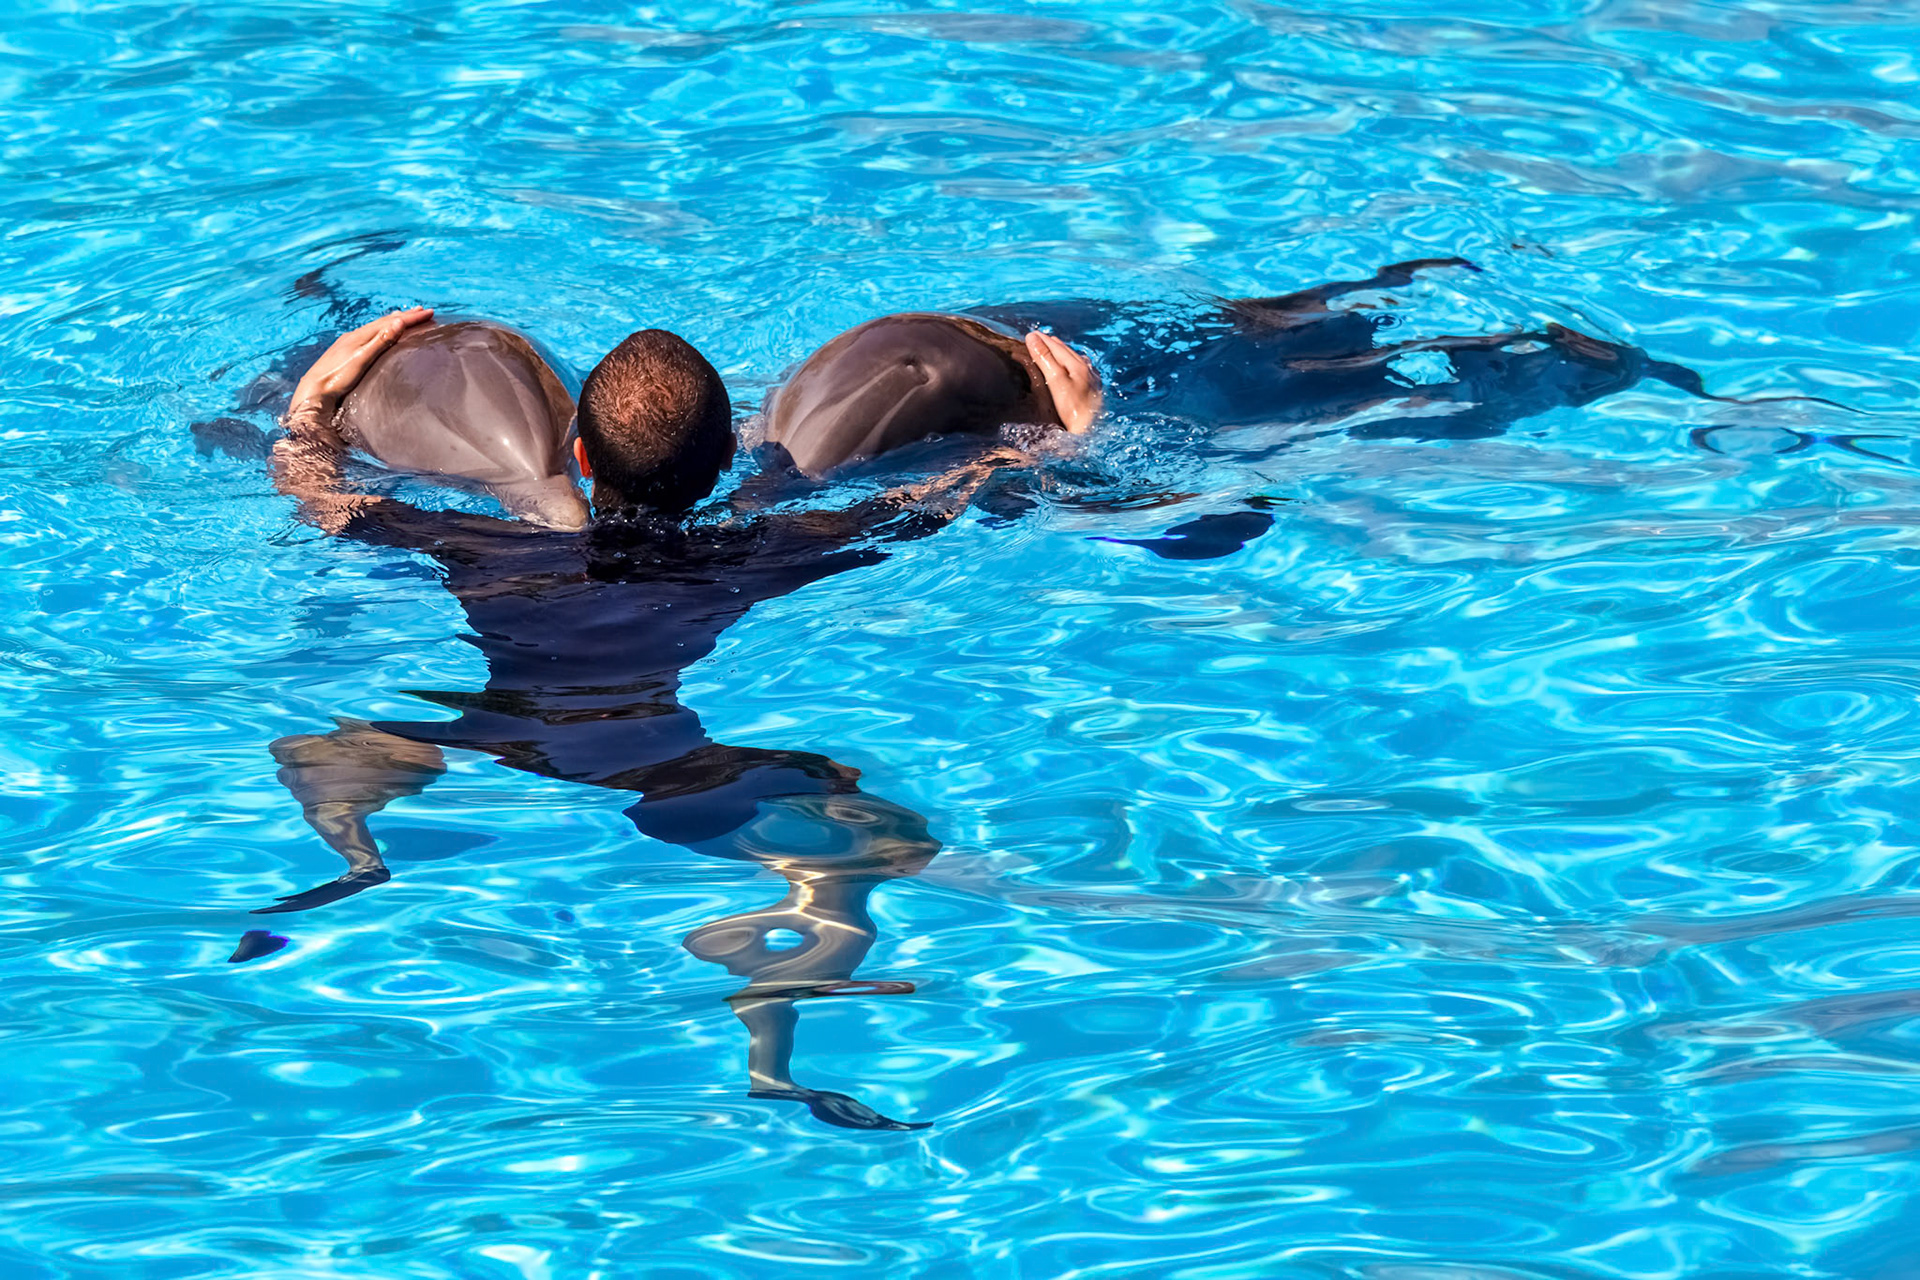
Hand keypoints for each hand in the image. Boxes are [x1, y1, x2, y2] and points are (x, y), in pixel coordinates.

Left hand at [287, 306, 433, 425]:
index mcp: (360, 336)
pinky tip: (379, 335)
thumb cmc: (337, 378)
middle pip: (384, 322)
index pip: (391, 322)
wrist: (314, 391)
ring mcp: (348, 343)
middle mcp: (354, 336)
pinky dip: (381, 331)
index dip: (411, 318)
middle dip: (405, 316)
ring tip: (403, 318)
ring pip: (375, 327)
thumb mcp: (362, 360)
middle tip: (422, 311)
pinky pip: (368, 335)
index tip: (430, 313)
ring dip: (392, 322)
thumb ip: (380, 341)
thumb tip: (398, 322)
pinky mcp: (345, 352)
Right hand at [1024, 329, 1101, 432]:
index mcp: (1077, 365)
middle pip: (1066, 351)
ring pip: (1075, 359)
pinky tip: (1072, 367)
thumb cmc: (1074, 410)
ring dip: (1062, 353)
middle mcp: (1087, 369)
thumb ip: (1045, 359)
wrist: (1093, 432)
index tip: (1030, 335)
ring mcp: (1092, 380)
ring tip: (1053, 349)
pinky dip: (1071, 364)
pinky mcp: (1094, 391)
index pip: (1056, 346)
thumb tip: (1033, 338)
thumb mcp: (1056, 382)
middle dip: (1052, 344)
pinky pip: (1081, 370)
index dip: (1042, 340)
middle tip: (1039, 339)